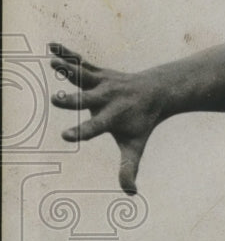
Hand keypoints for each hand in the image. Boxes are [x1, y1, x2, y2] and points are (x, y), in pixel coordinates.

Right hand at [48, 43, 162, 194]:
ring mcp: (102, 83)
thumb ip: (129, 168)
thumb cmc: (142, 123)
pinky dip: (67, 53)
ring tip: (52, 63)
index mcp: (112, 118)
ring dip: (68, 69)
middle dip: (71, 101)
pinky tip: (51, 46)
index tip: (65, 136)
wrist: (156, 92)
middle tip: (55, 100)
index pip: (95, 128)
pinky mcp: (98, 72)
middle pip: (86, 101)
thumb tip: (131, 194)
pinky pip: (81, 62)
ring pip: (83, 75)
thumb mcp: (136, 146)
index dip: (81, 132)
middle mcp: (106, 99)